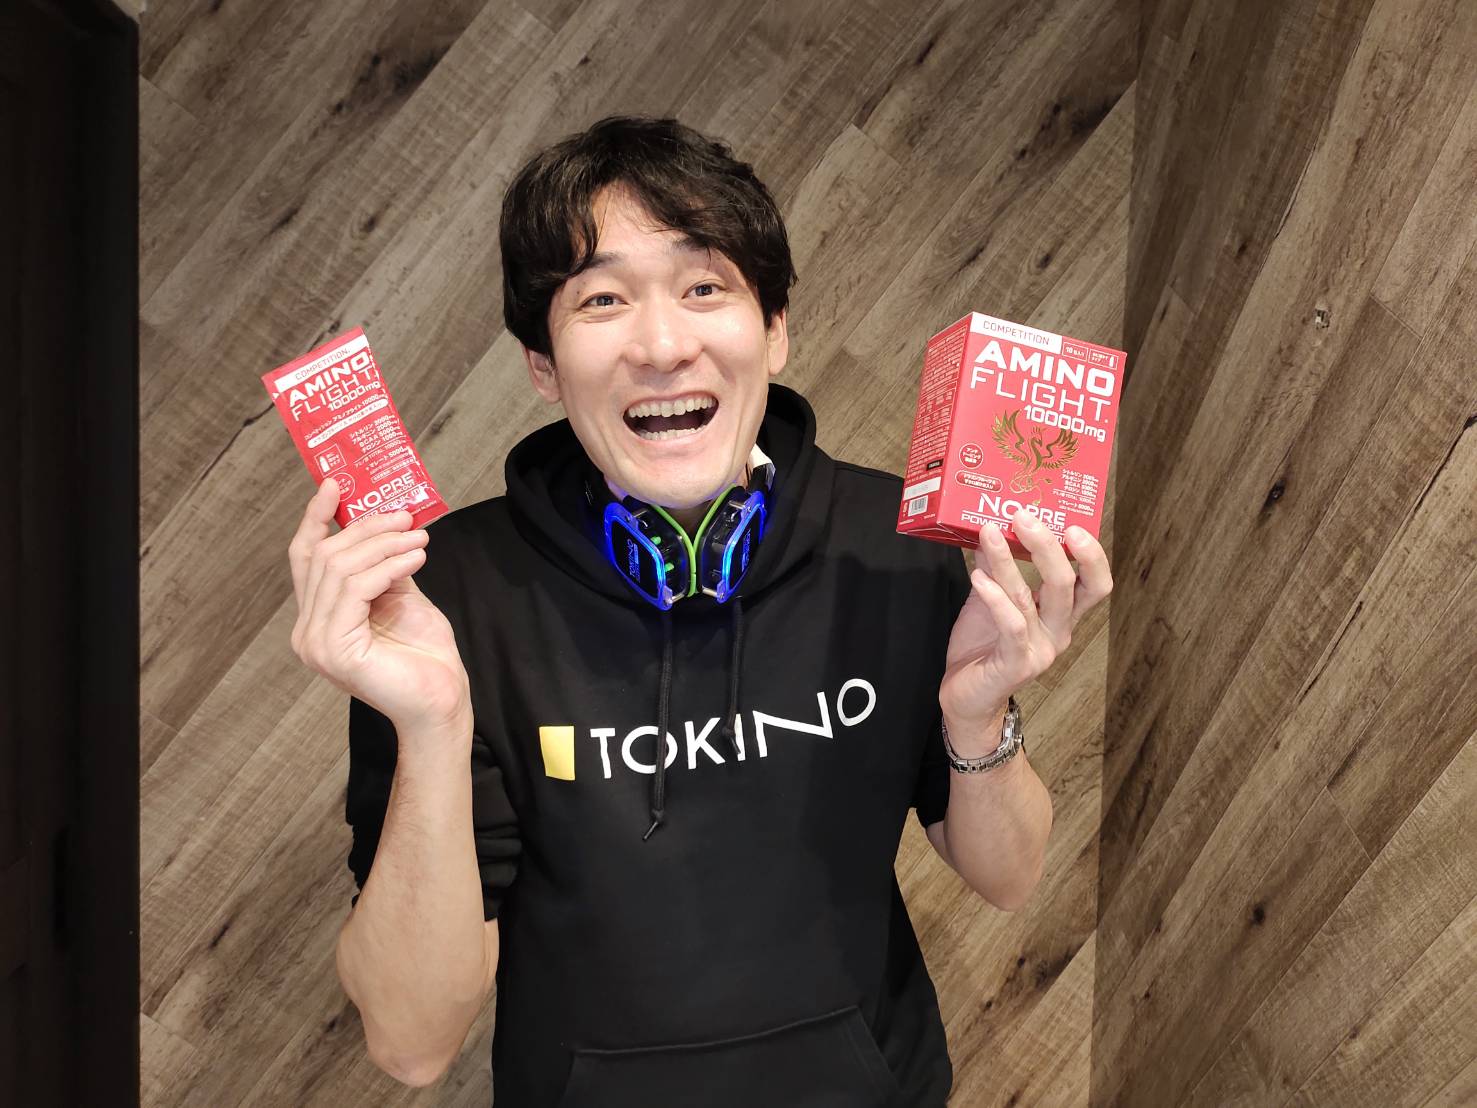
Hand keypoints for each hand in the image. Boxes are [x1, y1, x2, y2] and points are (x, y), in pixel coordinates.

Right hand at [288, 476, 471, 732]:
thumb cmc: (424, 657)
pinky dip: (389, 566)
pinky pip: (356, 588)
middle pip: (324, 556)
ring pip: (340, 567)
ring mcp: (315, 643)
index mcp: (317, 618)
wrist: (440, 703)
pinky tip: (416, 558)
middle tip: (404, 516)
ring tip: (419, 537)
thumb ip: (384, 567)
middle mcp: (306, 631)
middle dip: (365, 528)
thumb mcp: (401, 598)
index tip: (335, 485)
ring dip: (383, 544)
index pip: (305, 557)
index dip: (315, 518)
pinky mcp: (334, 649)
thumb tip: (385, 525)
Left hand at [938, 512, 1112, 741]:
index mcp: (1061, 615)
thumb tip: (992, 529)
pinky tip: (978, 576)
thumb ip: (996, 569)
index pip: (1094, 583)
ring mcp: (1040, 650)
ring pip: (1032, 598)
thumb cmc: (983, 648)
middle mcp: (1058, 632)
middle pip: (1068, 584)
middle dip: (1048, 546)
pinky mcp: (1016, 665)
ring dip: (1008, 561)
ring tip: (989, 533)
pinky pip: (1011, 625)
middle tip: (1025, 517)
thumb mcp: (990, 600)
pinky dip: (995, 597)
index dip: (1092, 555)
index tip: (1074, 524)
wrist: (965, 698)